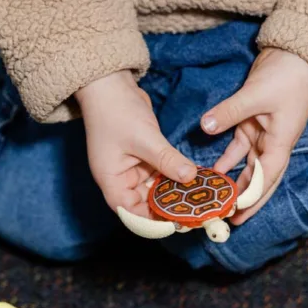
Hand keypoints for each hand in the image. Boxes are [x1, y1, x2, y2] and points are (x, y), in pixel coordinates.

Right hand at [76, 72, 196, 216]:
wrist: (110, 83)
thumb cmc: (117, 112)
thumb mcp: (144, 138)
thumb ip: (167, 160)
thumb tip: (191, 177)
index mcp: (111, 181)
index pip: (131, 213)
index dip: (152, 222)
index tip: (176, 224)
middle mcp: (121, 180)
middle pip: (145, 205)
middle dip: (168, 210)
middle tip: (194, 215)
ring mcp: (132, 169)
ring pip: (155, 190)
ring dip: (174, 195)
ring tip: (197, 202)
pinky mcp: (143, 158)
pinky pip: (160, 175)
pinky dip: (174, 178)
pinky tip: (193, 182)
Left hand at [200, 48, 307, 224]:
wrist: (298, 54)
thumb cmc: (287, 76)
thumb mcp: (256, 94)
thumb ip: (230, 112)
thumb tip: (205, 126)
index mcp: (281, 142)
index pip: (266, 177)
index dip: (253, 197)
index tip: (238, 213)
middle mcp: (274, 143)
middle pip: (260, 179)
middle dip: (246, 200)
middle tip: (230, 219)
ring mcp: (264, 135)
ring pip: (249, 167)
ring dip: (236, 183)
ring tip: (220, 201)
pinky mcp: (253, 124)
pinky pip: (239, 149)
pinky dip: (228, 160)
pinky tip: (214, 171)